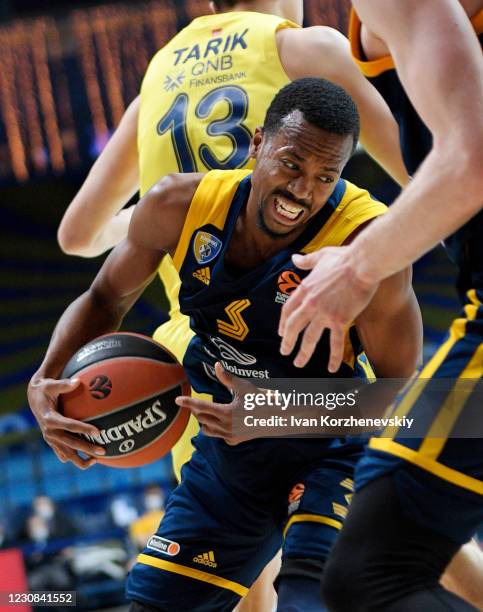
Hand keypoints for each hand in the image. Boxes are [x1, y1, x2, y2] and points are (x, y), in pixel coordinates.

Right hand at [27, 376, 105, 468]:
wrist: (34, 398)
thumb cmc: (45, 389)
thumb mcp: (51, 385)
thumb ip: (64, 384)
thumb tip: (77, 381)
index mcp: (49, 419)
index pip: (69, 425)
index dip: (83, 429)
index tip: (98, 432)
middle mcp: (49, 431)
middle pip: (71, 443)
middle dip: (87, 449)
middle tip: (103, 451)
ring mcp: (50, 439)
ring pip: (67, 454)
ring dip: (81, 459)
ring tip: (97, 460)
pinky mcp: (52, 442)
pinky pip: (64, 453)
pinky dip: (74, 458)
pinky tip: (87, 460)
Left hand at [175, 362, 256, 444]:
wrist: (276, 419)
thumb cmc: (261, 400)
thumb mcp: (244, 387)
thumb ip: (227, 378)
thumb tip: (217, 365)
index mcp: (227, 413)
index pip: (202, 407)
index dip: (188, 402)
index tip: (177, 400)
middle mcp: (226, 427)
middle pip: (202, 418)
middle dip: (196, 410)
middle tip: (195, 402)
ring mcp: (230, 436)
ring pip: (207, 429)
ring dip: (204, 420)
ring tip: (207, 411)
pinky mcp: (234, 441)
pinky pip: (218, 435)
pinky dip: (215, 428)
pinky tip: (220, 421)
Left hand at [278, 246, 377, 371]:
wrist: (362, 264)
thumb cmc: (344, 258)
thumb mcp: (320, 256)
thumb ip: (306, 261)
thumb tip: (294, 258)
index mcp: (305, 289)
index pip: (288, 310)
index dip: (283, 323)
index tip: (282, 332)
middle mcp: (311, 303)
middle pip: (294, 326)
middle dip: (287, 341)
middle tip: (284, 352)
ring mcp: (324, 313)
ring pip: (310, 338)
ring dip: (303, 353)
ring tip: (298, 363)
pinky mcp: (340, 320)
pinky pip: (335, 343)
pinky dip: (334, 357)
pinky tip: (331, 368)